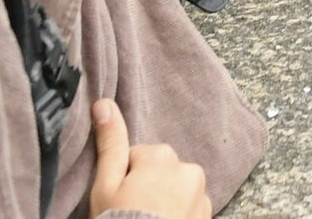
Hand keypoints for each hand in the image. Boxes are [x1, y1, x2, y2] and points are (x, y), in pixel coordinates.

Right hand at [87, 102, 207, 218]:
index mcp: (162, 156)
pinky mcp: (208, 215)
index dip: (124, 179)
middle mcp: (189, 169)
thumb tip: (104, 103)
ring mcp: (202, 194)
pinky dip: (179, 215)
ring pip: (177, 189)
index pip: (137, 158)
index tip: (119, 199)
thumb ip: (110, 143)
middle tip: (133, 213)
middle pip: (161, 172)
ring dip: (166, 201)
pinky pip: (190, 207)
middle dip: (148, 187)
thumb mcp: (106, 184)